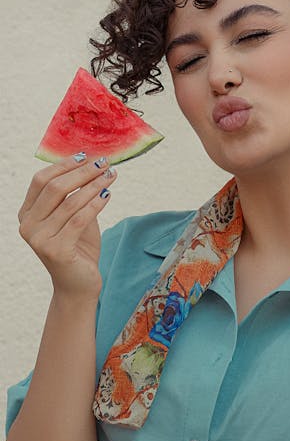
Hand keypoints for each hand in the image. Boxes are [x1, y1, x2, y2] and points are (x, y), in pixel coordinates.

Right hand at [17, 154, 117, 302]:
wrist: (79, 284)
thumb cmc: (78, 248)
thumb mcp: (74, 216)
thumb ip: (77, 194)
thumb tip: (93, 163)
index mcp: (27, 213)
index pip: (41, 180)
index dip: (65, 165)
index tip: (88, 155)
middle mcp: (27, 225)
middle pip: (54, 188)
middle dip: (82, 172)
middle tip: (104, 163)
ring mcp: (39, 239)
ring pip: (70, 203)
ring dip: (93, 185)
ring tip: (111, 176)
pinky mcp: (56, 250)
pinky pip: (79, 219)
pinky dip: (96, 204)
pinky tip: (108, 194)